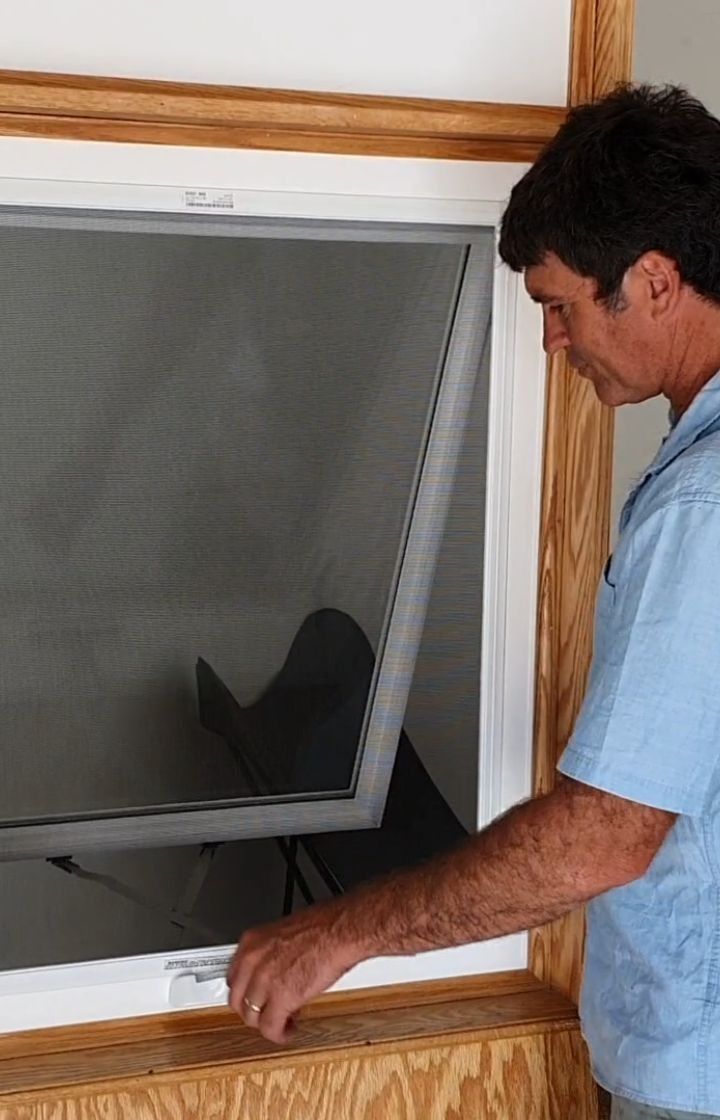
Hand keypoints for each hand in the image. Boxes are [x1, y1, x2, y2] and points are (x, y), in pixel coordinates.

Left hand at [226, 901, 362, 1043]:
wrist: (341, 931)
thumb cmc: (323, 927)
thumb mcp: (285, 934)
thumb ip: (272, 953)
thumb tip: (276, 966)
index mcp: (252, 942)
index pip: (235, 977)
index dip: (246, 992)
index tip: (256, 996)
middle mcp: (253, 961)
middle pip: (238, 999)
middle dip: (252, 1011)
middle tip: (267, 1012)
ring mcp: (264, 981)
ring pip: (251, 1016)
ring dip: (266, 1023)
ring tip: (282, 1020)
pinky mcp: (281, 999)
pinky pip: (270, 1028)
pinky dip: (279, 1034)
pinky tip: (288, 1031)